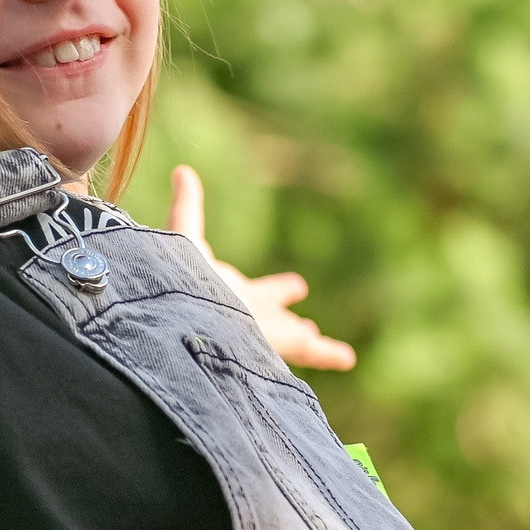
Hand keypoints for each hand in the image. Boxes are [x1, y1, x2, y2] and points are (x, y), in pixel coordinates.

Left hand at [168, 165, 355, 369]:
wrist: (189, 322)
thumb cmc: (186, 281)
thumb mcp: (186, 237)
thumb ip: (187, 208)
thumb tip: (182, 171)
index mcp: (231, 294)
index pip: (256, 292)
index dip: (276, 290)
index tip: (299, 286)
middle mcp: (251, 316)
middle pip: (276, 316)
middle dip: (289, 311)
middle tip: (308, 320)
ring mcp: (268, 333)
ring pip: (296, 340)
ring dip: (312, 342)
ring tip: (327, 345)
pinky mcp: (281, 344)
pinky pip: (310, 352)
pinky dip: (329, 354)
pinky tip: (347, 358)